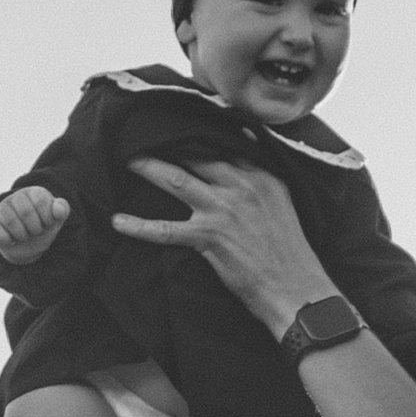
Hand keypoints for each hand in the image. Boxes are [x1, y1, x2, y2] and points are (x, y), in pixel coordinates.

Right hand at [0, 185, 70, 266]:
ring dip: (22, 235)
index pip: (41, 201)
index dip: (47, 218)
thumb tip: (58, 208)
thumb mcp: (56, 220)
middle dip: (35, 228)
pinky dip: (7, 240)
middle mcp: (15, 197)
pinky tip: (12, 241)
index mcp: (33, 193)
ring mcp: (1, 209)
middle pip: (25, 211)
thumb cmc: (43, 228)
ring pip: (10, 220)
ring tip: (24, 236)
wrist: (29, 246)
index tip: (47, 223)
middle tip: (36, 232)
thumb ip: (62, 210)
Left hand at [110, 156, 328, 336]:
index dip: (199, 136)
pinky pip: (166, 230)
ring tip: (129, 161)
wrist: (296, 288)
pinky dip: (140, 226)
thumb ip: (261, 179)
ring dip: (150, 168)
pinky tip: (119, 222)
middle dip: (170, 143)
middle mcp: (241, 185)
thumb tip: (242, 162)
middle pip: (196, 155)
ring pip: (177, 180)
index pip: (224, 144)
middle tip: (146, 136)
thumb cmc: (290, 253)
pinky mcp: (209, 237)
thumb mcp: (283, 203)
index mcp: (261, 175)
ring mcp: (223, 210)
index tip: (179, 128)